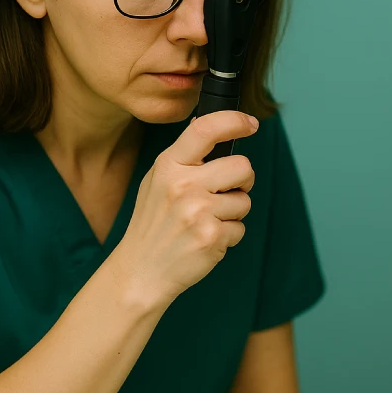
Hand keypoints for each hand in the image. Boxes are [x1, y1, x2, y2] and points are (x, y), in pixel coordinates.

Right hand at [116, 111, 258, 304]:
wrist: (141, 271)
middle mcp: (183, 185)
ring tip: (207, 221)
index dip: (235, 121)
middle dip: (243, 179)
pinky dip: (229, 235)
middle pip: (242, 166)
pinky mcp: (212, 237)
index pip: (206, 129)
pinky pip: (240, 227)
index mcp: (168, 165)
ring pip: (245, 200)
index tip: (251, 123)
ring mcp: (198, 212)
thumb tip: (207, 123)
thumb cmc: (153, 223)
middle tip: (227, 190)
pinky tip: (206, 239)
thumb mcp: (157, 181)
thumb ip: (183, 155)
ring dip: (234, 212)